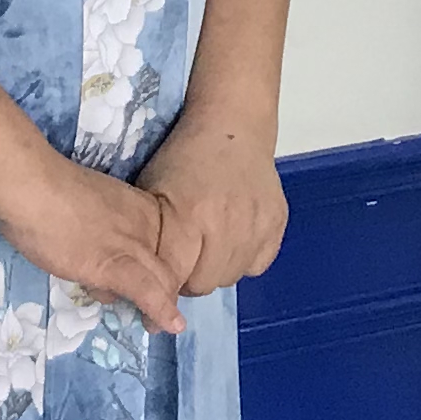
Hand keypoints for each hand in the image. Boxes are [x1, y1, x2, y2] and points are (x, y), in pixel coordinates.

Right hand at [0, 154, 189, 335]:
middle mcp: (145, 225)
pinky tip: (171, 327)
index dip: (157, 267)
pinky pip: (147, 292)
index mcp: (140, 206)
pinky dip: (160, 312)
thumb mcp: (89, 205)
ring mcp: (132, 245)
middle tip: (153, 314)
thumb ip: (99, 228)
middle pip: (167, 264)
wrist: (32, 186)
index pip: (163, 244)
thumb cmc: (46, 190)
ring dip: (162, 308)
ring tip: (154, 325)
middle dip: (164, 292)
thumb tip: (91, 255)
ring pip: (162, 281)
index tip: (148, 281)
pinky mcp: (115, 266)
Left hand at [141, 108, 291, 299]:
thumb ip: (150, 239)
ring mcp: (256, 226)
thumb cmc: (183, 157)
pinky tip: (234, 237)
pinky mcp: (277, 223)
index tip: (156, 292)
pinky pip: (257, 265)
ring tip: (208, 244)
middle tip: (184, 257)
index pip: (173, 278)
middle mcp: (226, 226)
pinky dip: (243, 258)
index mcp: (189, 217)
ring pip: (231, 277)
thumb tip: (143, 281)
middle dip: (189, 277)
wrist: (232, 127)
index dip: (161, 288)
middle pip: (204, 284)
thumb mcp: (152, 193)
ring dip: (216, 268)